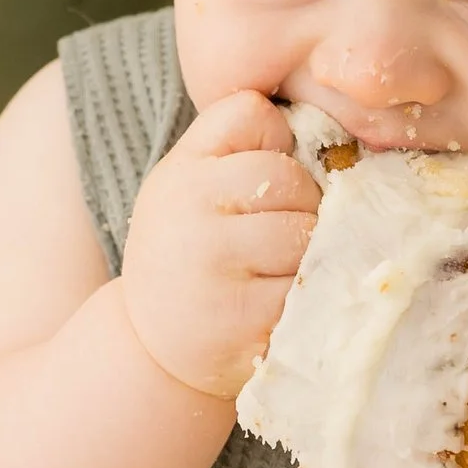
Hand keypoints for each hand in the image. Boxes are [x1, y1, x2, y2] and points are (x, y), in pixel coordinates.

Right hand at [119, 90, 320, 400]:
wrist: (154, 349)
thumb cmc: (190, 253)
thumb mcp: (191, 184)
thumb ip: (236, 141)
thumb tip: (314, 123)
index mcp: (180, 171)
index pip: (257, 118)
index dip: (274, 149)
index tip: (259, 188)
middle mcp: (187, 210)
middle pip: (294, 180)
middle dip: (300, 209)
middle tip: (270, 244)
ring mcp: (214, 265)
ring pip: (308, 233)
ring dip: (308, 257)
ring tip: (273, 275)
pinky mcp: (243, 319)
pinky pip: (309, 288)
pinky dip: (308, 299)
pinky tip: (276, 308)